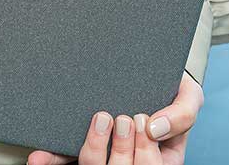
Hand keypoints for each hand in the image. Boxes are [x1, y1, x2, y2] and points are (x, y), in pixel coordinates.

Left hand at [28, 72, 202, 164]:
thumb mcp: (188, 97)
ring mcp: (104, 155)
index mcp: (159, 158)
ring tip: (100, 119)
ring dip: (93, 148)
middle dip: (122, 148)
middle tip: (122, 118)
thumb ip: (182, 113)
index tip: (143, 120)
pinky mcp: (81, 145)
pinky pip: (64, 159)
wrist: (152, 72)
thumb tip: (155, 128)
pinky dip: (52, 159)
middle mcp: (130, 160)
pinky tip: (40, 158)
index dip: (146, 152)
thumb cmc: (172, 90)